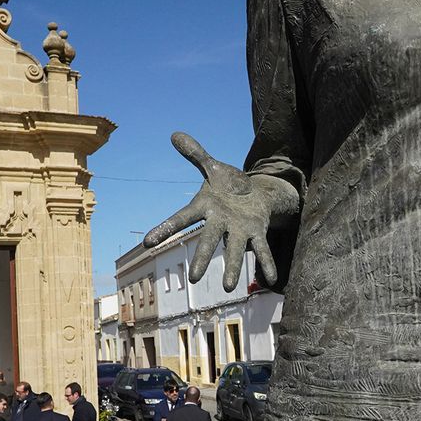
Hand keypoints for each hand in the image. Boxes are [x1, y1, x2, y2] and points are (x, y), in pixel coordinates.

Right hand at [144, 132, 298, 290]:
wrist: (252, 192)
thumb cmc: (227, 184)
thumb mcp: (212, 166)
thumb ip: (195, 154)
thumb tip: (175, 134)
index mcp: (205, 207)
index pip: (180, 219)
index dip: (164, 228)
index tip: (146, 242)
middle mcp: (219, 223)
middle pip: (208, 240)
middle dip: (202, 258)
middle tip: (195, 278)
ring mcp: (238, 230)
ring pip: (234, 249)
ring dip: (232, 267)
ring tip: (229, 286)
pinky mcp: (257, 231)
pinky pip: (262, 249)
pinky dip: (267, 263)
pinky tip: (273, 278)